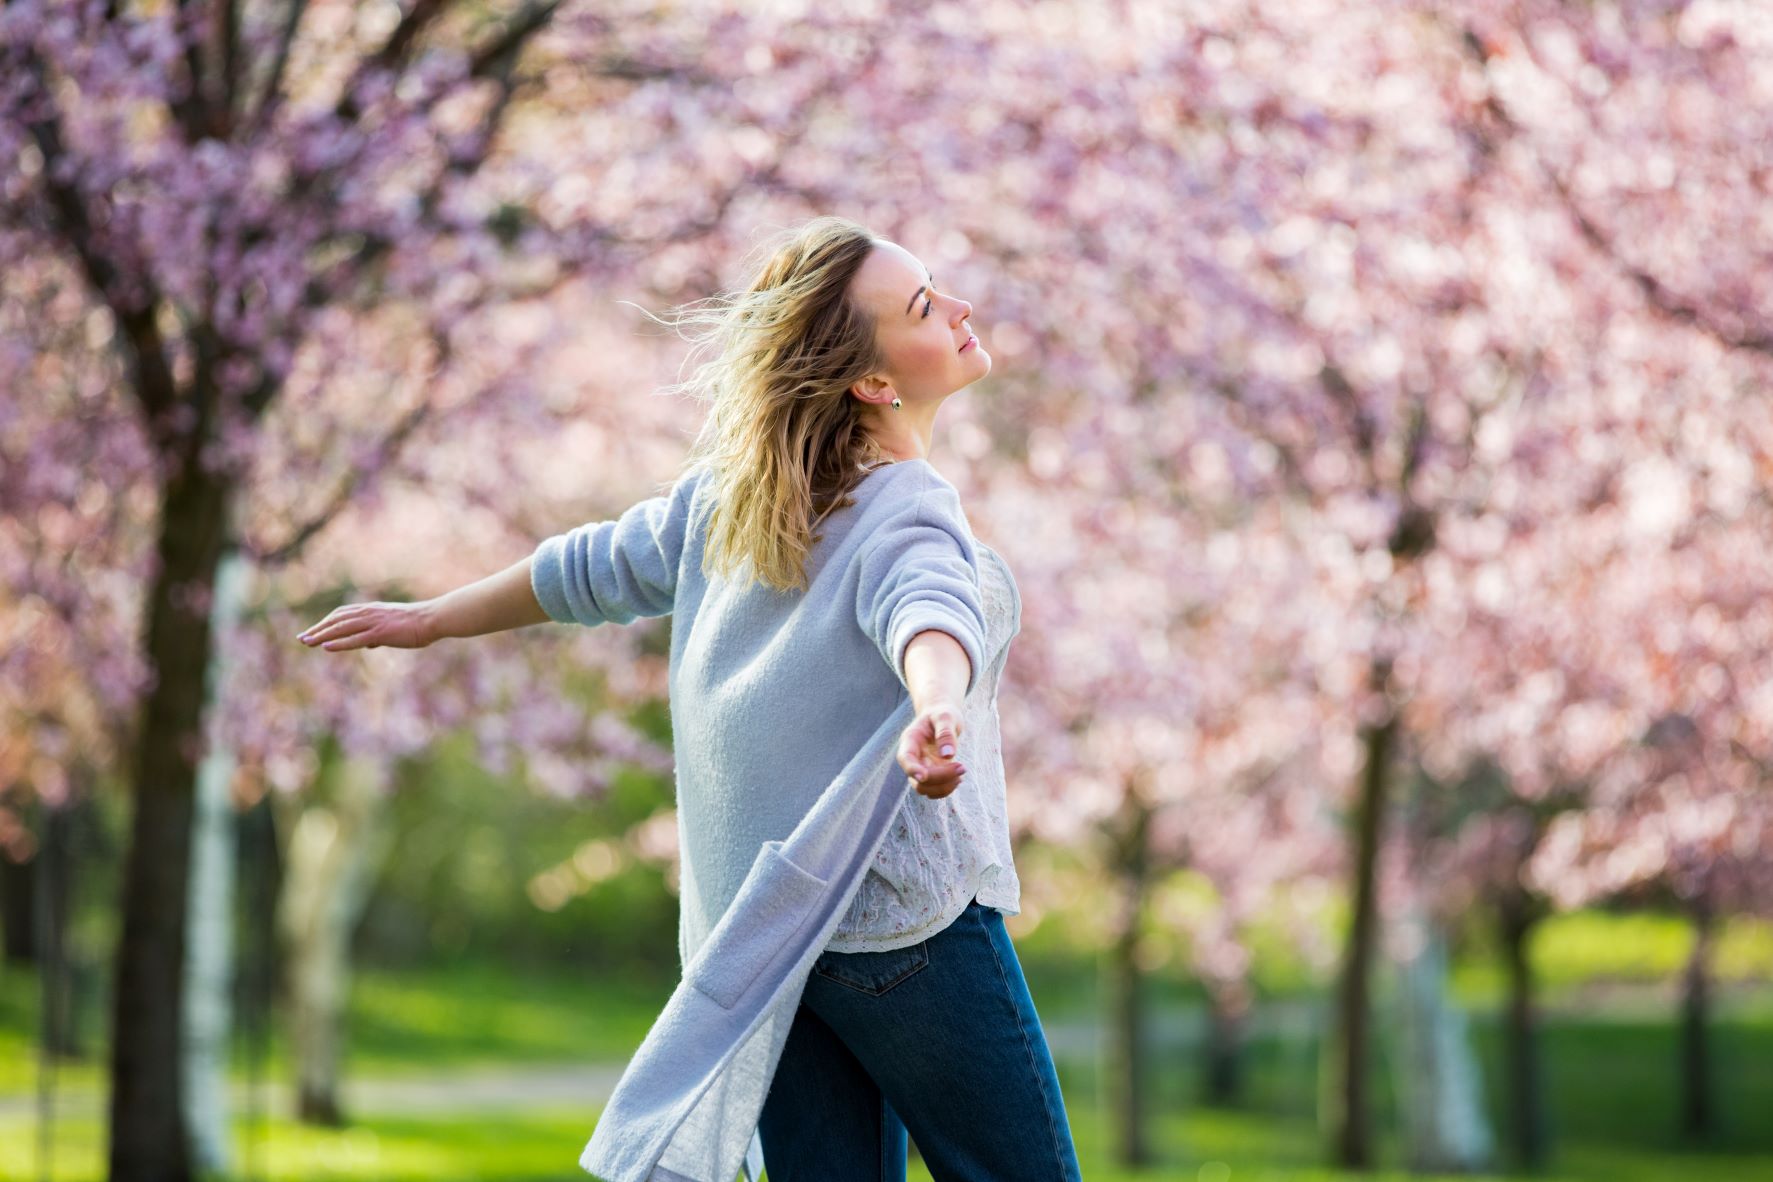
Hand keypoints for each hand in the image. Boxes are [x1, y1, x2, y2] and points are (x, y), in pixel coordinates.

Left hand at [298, 601, 436, 651]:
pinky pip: (355, 638)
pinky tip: (326, 647)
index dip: (326, 623)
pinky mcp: (380, 633)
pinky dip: (339, 642)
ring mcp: (374, 622)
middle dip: (318, 629)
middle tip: (301, 638)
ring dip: (322, 635)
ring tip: (307, 642)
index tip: (313, 631)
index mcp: (372, 610)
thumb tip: (368, 644)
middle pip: (337, 620)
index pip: (342, 614)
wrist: (433, 619)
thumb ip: (378, 635)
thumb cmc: (417, 624)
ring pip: (342, 628)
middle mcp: (369, 613)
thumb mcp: (394, 628)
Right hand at [898, 703, 965, 799]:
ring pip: (924, 789)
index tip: (924, 776)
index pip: (905, 759)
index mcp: (910, 741)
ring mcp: (920, 768)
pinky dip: (946, 788)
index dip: (912, 770)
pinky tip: (958, 777)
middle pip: (918, 779)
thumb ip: (946, 733)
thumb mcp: (945, 716)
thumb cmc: (942, 714)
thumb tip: (948, 755)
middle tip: (962, 767)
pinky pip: (934, 790)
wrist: (941, 716)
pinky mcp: (930, 774)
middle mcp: (912, 757)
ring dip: (944, 787)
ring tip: (962, 771)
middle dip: (940, 778)